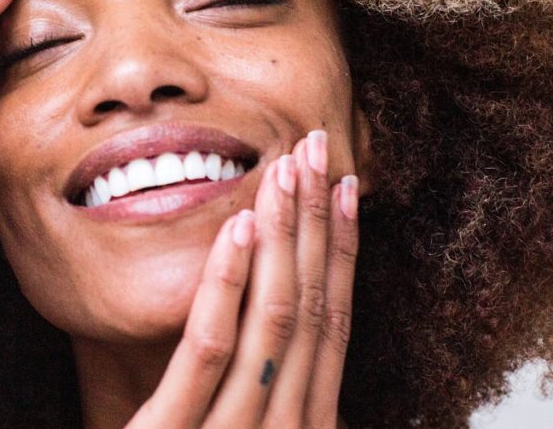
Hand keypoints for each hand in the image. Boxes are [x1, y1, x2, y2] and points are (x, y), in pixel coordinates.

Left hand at [128, 131, 359, 427]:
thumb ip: (262, 398)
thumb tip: (278, 339)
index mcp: (304, 422)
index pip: (331, 322)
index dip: (340, 250)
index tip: (343, 189)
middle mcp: (288, 427)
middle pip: (309, 306)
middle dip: (315, 222)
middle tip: (314, 151)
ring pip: (274, 316)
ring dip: (284, 235)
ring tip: (284, 170)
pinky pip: (209, 348)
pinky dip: (228, 283)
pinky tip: (240, 227)